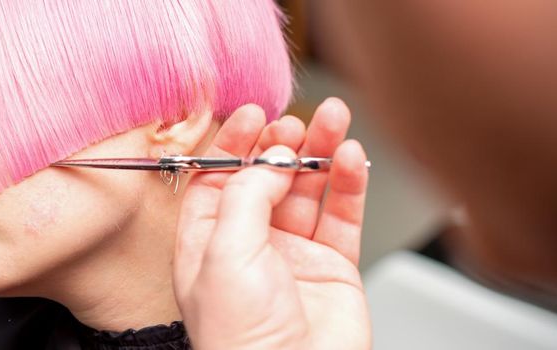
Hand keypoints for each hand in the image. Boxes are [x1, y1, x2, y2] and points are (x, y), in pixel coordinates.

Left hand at [173, 98, 370, 348]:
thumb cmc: (240, 339)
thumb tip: (268, 161)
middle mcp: (248, 247)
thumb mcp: (224, 252)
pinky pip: (342, 215)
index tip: (253, 114)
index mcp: (206, 243)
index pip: (217, 179)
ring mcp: (293, 256)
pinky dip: (349, 184)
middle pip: (265, 179)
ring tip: (336, 121)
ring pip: (308, 191)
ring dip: (321, 153)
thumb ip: (244, 195)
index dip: (234, 144)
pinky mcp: (334, 268)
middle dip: (282, 145)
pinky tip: (350, 157)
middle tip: (297, 124)